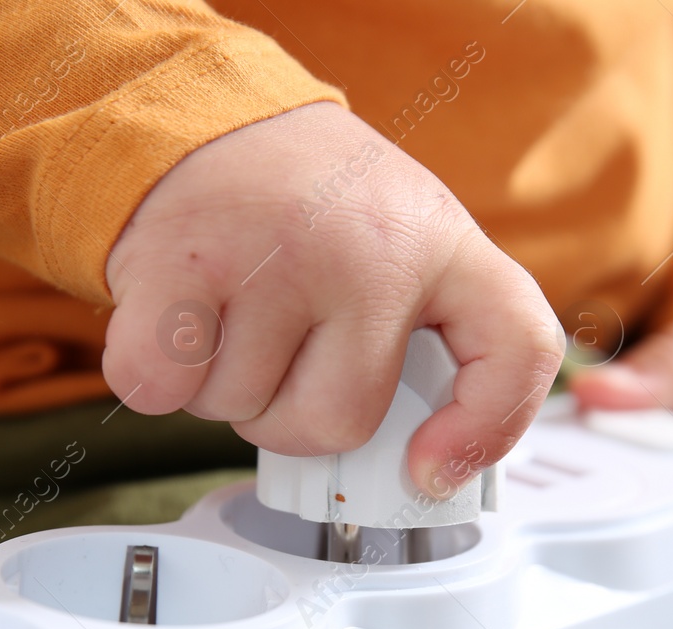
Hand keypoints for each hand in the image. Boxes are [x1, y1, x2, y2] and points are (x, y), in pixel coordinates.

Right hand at [101, 102, 561, 496]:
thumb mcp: (404, 246)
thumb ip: (432, 344)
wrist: (201, 113)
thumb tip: (428, 472)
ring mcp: (275, 253)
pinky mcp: (181, 262)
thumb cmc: (307, 203)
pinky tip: (177, 318)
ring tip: (231, 307)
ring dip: (220, 385)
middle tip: (281, 336)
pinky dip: (153, 378)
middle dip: (289, 409)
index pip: (519, 347)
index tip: (430, 471)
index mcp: (441, 243)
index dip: (484, 430)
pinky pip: (161, 390)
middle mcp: (369, 245)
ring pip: (239, 412)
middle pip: (335, 422)